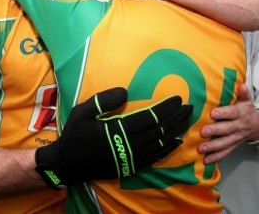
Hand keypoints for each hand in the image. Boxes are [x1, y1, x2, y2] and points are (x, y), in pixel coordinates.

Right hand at [34, 87, 191, 188]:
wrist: (68, 165)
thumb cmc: (75, 136)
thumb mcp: (82, 112)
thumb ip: (103, 101)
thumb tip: (125, 91)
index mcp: (120, 130)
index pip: (151, 117)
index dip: (167, 108)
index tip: (179, 98)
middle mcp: (131, 145)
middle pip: (161, 130)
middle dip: (177, 118)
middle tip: (190, 107)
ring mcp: (133, 158)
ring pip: (162, 144)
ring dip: (176, 131)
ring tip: (187, 120)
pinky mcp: (133, 167)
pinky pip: (156, 157)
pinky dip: (169, 148)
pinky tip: (177, 141)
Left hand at [198, 84, 258, 163]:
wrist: (258, 126)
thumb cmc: (247, 110)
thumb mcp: (247, 101)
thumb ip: (244, 93)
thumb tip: (242, 86)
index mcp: (241, 114)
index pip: (232, 113)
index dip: (223, 113)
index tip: (212, 113)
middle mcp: (239, 127)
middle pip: (227, 130)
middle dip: (215, 131)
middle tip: (203, 132)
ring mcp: (236, 138)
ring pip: (225, 143)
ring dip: (213, 147)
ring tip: (201, 148)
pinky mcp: (234, 146)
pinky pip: (225, 153)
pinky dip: (216, 157)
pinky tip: (206, 160)